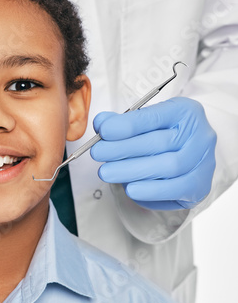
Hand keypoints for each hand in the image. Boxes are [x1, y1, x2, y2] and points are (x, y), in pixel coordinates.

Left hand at [90, 97, 216, 209]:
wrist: (188, 156)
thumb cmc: (161, 135)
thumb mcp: (142, 121)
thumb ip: (120, 122)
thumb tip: (101, 123)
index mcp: (184, 111)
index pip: (154, 116)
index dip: (127, 125)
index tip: (103, 131)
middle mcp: (200, 134)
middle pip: (159, 143)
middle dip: (122, 149)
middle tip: (97, 154)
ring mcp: (204, 161)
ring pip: (168, 167)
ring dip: (132, 171)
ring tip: (106, 172)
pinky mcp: (201, 186)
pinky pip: (176, 190)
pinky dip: (151, 191)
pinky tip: (130, 189)